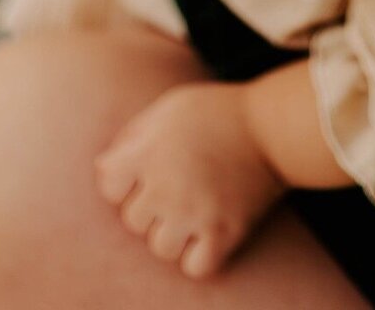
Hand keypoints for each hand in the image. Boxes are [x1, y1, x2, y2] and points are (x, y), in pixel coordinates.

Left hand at [95, 81, 285, 278]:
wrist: (271, 126)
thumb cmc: (216, 112)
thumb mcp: (169, 107)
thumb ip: (132, 135)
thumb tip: (103, 168)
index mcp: (148, 151)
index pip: (109, 187)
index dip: (125, 180)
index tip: (146, 172)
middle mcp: (166, 185)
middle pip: (133, 220)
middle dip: (150, 206)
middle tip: (176, 188)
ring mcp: (194, 212)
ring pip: (160, 247)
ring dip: (172, 233)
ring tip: (191, 212)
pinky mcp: (224, 233)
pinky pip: (195, 267)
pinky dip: (199, 256)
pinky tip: (208, 234)